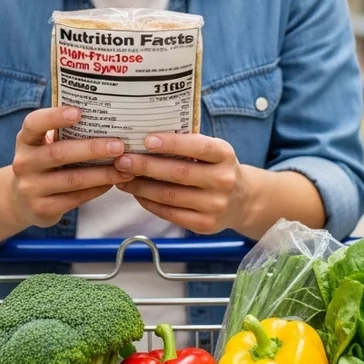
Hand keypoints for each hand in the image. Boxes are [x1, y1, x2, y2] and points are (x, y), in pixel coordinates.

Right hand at [10, 107, 133, 227]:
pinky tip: (113, 182)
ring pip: (72, 179)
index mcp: (25, 140)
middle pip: (59, 153)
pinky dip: (97, 189)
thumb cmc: (44, 163)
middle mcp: (23, 163)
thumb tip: (106, 119)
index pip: (34, 124)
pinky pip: (75, 198)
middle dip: (92, 149)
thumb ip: (64, 133)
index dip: (54, 117)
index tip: (78, 112)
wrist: (21, 200)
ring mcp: (30, 188)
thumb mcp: (43, 145)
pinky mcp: (42, 209)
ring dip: (102, 173)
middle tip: (119, 145)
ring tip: (125, 167)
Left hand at [114, 133, 248, 234]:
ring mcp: (215, 205)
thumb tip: (144, 139)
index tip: (146, 140)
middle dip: (146, 166)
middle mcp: (223, 180)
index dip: (172, 143)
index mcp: (224, 155)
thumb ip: (187, 144)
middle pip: (178, 173)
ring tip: (122, 178)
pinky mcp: (205, 225)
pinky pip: (169, 213)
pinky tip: (137, 194)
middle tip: (122, 160)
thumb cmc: (216, 168)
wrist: (241, 201)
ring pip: (169, 196)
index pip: (198, 147)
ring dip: (141, 187)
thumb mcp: (212, 151)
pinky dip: (149, 203)